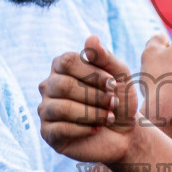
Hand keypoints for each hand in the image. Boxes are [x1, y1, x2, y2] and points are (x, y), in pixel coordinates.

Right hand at [37, 36, 136, 163]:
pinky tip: (96, 129)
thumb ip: (105, 56)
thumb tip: (91, 37)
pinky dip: (83, 129)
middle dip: (94, 96)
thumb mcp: (119, 74)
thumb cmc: (120, 100)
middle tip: (112, 103)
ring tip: (108, 118)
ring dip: (91, 113)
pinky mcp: (48, 133)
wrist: (125, 133)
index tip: (113, 84)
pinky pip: (59, 128)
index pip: (67, 61)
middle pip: (63, 85)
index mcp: (61, 67)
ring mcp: (46, 109)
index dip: (92, 73)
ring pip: (60, 108)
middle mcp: (49, 86)